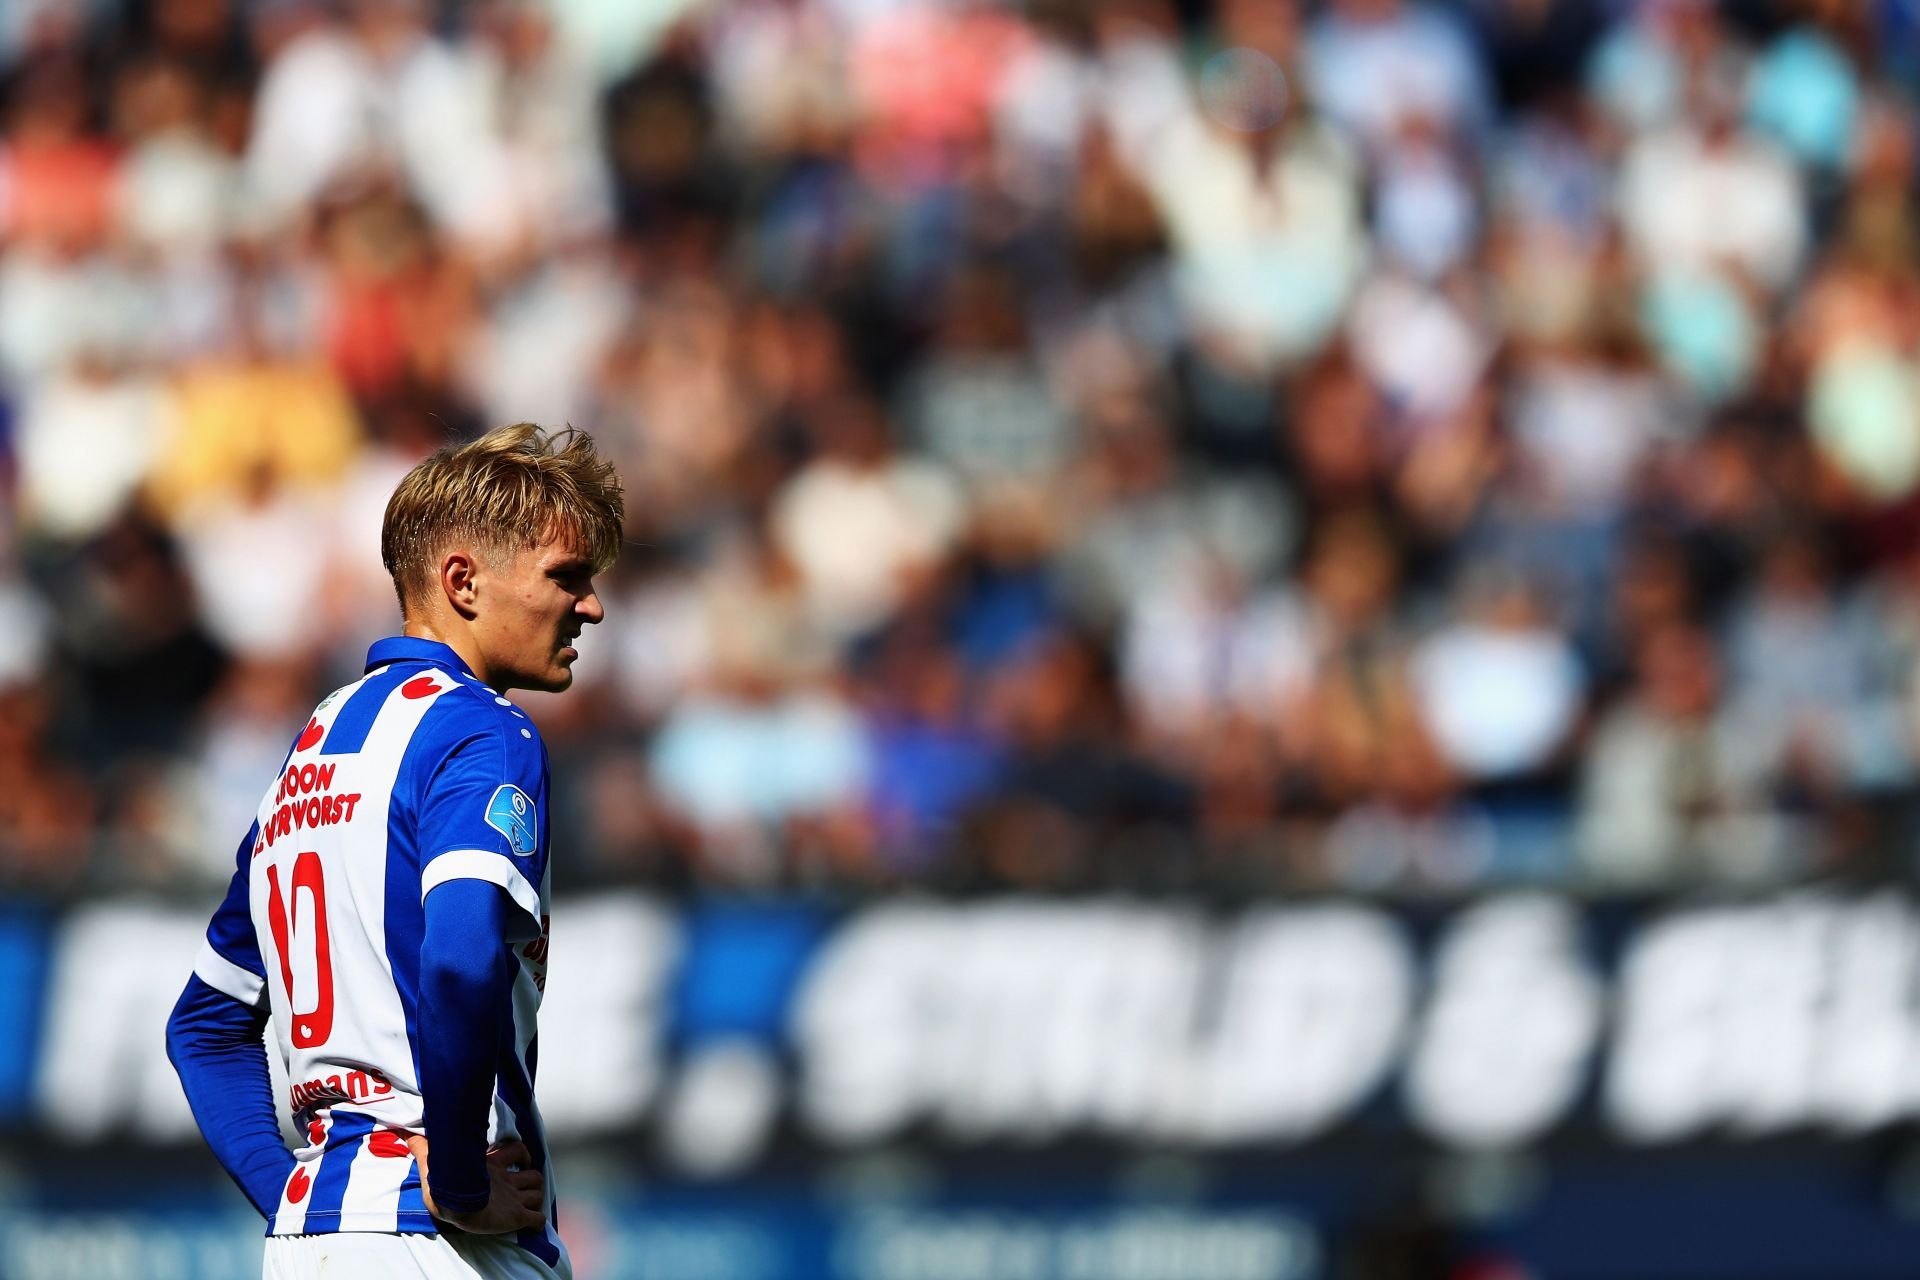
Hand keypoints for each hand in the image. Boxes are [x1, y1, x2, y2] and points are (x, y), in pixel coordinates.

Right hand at [404, 1134, 545, 1234]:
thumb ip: (424, 1150)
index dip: (523, 1153)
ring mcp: (513, 1200)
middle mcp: (507, 1182)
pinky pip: (537, 1221)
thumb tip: (407, 1134)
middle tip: (525, 1187)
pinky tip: (533, 1225)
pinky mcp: (516, 1217)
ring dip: (536, 1199)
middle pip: (534, 1176)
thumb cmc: (444, 1185)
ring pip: (538, 1194)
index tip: (521, 1160)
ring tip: (529, 1204)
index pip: (517, 1150)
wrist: (456, 1205)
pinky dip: (538, 1222)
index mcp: (492, 1167)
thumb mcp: (432, 1164)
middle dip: (533, 1182)